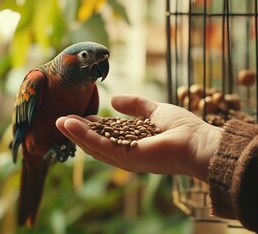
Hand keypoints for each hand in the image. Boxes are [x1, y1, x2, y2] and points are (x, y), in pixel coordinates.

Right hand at [56, 94, 221, 181]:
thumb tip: (113, 99)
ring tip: (58, 120)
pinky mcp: (126, 157)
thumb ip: (135, 105)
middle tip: (59, 119)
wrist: (199, 142)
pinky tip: (69, 124)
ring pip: (93, 145)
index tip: (75, 116)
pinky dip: (83, 135)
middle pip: (95, 143)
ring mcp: (125, 158)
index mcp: (132, 144)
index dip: (89, 126)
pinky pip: (100, 145)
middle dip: (77, 131)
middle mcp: (126, 154)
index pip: (106, 136)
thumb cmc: (182, 129)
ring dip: (75, 133)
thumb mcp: (154, 110)